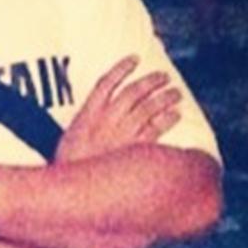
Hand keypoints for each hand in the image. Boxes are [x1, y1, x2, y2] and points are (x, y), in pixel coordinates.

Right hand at [57, 55, 180, 163]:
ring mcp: (121, 133)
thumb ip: (87, 120)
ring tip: (175, 93)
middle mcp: (105, 120)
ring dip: (165, 97)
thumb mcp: (71, 135)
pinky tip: (175, 114)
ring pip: (148, 107)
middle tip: (164, 76)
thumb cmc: (71, 163)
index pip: (106, 83)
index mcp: (87, 113)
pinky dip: (167, 119)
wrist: (75, 188)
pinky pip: (155, 128)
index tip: (135, 59)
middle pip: (133, 92)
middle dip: (151, 81)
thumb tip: (99, 110)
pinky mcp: (134, 149)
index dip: (122, 68)